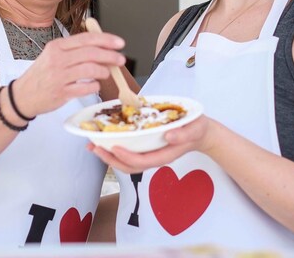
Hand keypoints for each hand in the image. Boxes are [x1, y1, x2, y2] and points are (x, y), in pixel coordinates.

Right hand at [12, 32, 125, 116]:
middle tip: (121, 59)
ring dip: (103, 71)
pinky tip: (95, 85)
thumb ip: (75, 51)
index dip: (106, 40)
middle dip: (110, 55)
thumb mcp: (53, 56)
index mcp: (57, 46)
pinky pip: (85, 88)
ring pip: (90, 70)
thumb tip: (103, 48)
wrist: (22, 96)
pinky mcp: (61, 93)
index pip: (86, 39)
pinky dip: (94, 86)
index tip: (119, 43)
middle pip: (91, 53)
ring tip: (106, 73)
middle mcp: (57, 59)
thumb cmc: (42, 75)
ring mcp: (59, 76)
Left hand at [87, 116, 211, 173]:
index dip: (127, 157)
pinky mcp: (146, 149)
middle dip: (110, 159)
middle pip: (129, 166)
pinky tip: (104, 140)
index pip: (142, 161)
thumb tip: (168, 136)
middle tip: (94, 147)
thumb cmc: (197, 129)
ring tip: (93, 146)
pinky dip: (114, 149)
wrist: (201, 134)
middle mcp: (154, 157)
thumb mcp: (195, 128)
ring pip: (126, 162)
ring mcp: (149, 155)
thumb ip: (184, 133)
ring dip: (108, 156)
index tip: (114, 147)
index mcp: (164, 155)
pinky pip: (128, 153)